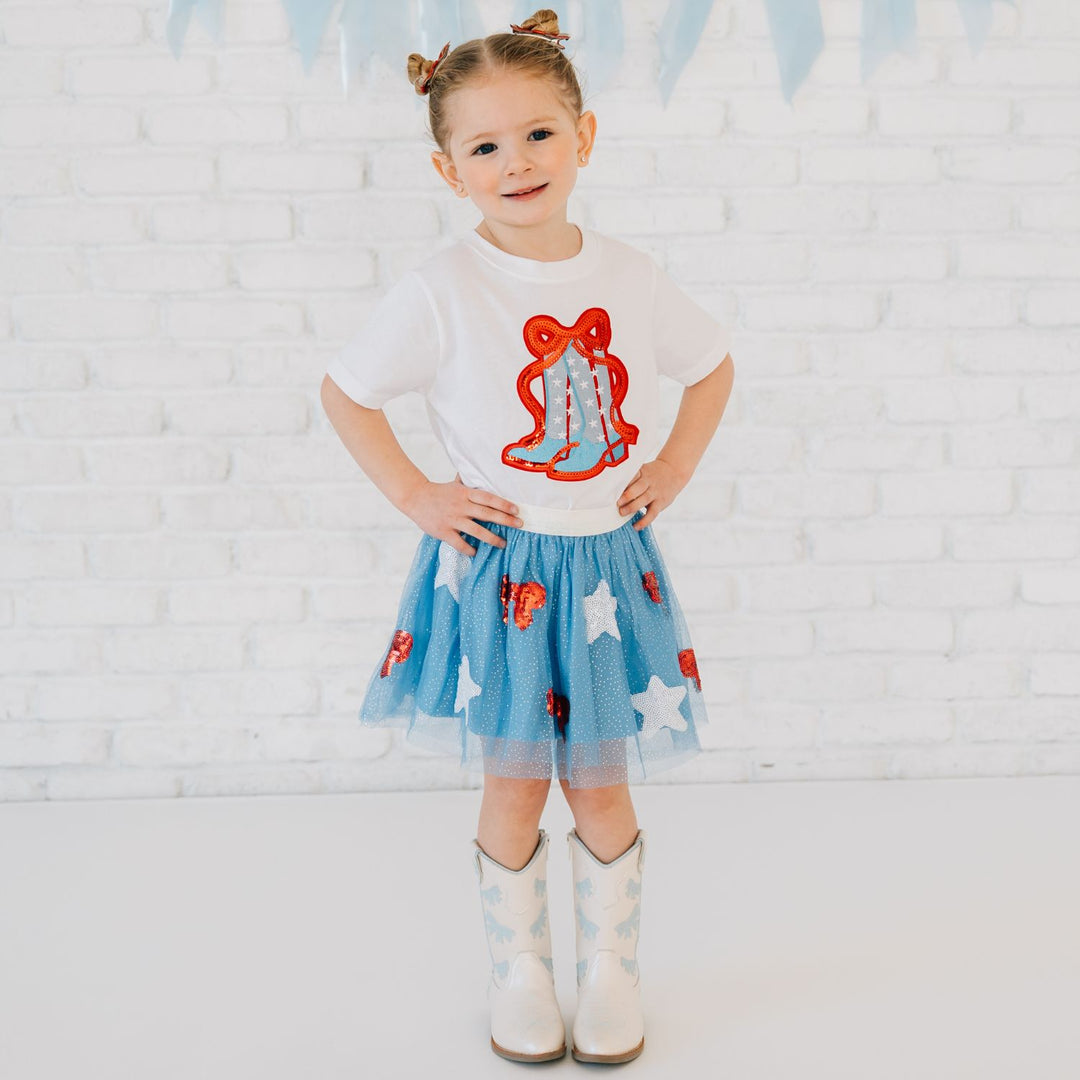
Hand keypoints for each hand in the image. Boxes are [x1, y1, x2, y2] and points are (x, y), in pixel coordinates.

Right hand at [402, 472, 521, 555]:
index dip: (504, 504)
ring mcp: (452, 519)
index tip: (517, 510)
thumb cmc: (438, 492)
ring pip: (477, 531)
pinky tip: (476, 552)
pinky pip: (460, 543)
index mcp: (465, 493)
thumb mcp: (455, 485)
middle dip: (506, 520)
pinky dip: (469, 549)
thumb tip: (484, 475)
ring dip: (492, 539)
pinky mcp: (443, 531)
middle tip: (520, 525)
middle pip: (487, 514)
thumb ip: (470, 484)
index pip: (488, 498)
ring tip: (503, 544)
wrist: (414, 497)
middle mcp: (461, 506)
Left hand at [616, 457, 686, 529]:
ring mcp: (655, 492)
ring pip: (644, 499)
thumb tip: (611, 492)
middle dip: (626, 495)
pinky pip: (652, 513)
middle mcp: (649, 481)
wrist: (673, 472)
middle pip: (638, 487)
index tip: (611, 489)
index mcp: (642, 472)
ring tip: (622, 512)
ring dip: (632, 507)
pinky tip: (636, 526)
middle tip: (616, 503)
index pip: (631, 476)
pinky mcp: (661, 503)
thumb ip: (630, 479)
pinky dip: (644, 521)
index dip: (622, 483)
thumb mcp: (642, 470)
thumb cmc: (651, 474)